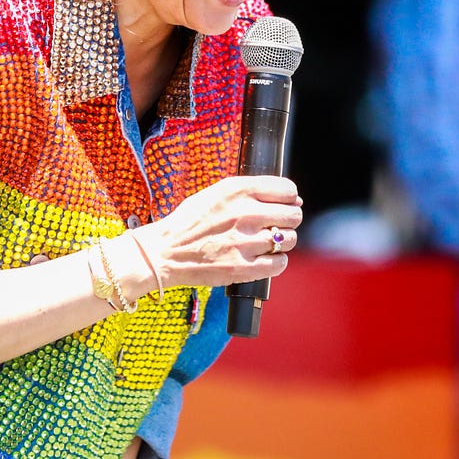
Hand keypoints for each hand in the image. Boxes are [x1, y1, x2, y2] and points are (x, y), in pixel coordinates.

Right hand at [132, 175, 302, 289]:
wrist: (164, 251)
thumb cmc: (191, 221)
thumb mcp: (217, 192)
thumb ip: (252, 191)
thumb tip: (294, 199)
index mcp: (238, 190)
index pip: (288, 190)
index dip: (289, 199)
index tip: (282, 206)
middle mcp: (244, 213)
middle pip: (293, 215)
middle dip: (288, 220)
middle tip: (274, 226)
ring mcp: (244, 242)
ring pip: (289, 240)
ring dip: (282, 243)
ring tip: (263, 243)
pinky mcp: (242, 268)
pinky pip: (279, 264)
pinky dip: (275, 262)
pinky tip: (261, 258)